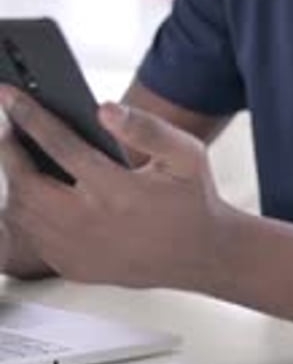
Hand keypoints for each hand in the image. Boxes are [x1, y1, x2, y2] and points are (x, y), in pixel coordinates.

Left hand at [0, 86, 228, 289]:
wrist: (201, 255)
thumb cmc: (192, 200)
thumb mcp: (186, 154)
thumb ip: (147, 128)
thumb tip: (105, 108)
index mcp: (116, 190)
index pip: (59, 145)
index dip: (29, 117)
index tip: (9, 97)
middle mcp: (91, 222)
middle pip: (26, 183)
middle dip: (9, 151)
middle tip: (9, 128)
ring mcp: (78, 249)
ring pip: (21, 214)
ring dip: (14, 182)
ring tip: (19, 156)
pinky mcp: (73, 266)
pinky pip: (31, 238)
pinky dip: (23, 213)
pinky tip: (33, 193)